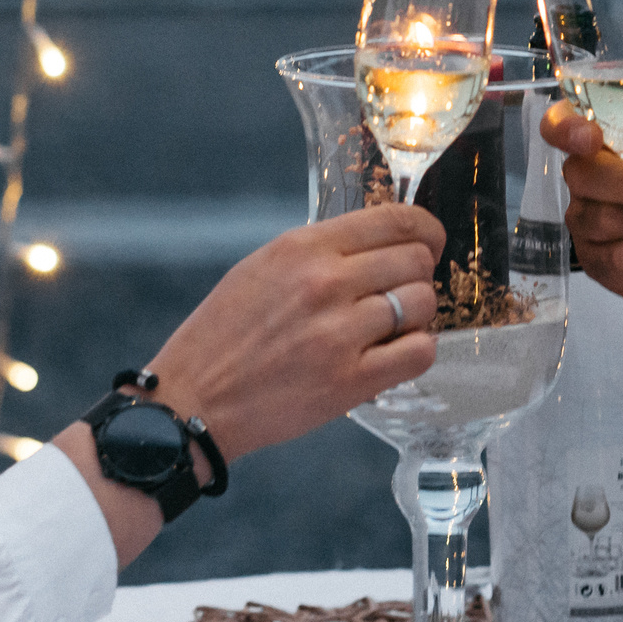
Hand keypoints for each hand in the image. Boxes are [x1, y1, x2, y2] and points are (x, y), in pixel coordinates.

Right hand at [50, 201, 447, 538]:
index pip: (395, 219)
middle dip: (418, 274)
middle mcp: (325, 283)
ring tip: (392, 327)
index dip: (426, 229)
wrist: (192, 402)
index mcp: (302, 248)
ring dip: (416, 315)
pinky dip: (416, 350)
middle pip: (416, 260)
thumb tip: (382, 243)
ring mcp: (340, 333)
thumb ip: (321, 252)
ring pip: (422, 304)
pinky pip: (419, 352)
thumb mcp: (263, 267)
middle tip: (401, 292)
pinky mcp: (350, 382)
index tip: (430, 241)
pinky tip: (394, 354)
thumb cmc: (223, 335)